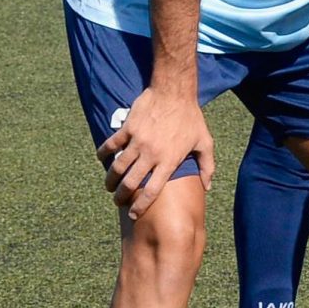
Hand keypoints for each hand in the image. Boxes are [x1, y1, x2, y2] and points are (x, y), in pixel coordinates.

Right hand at [99, 84, 214, 213]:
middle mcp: (151, 154)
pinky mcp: (127, 129)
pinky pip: (110, 145)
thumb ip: (207, 166)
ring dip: (110, 180)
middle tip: (118, 201)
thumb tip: (207, 187)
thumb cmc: (191, 118)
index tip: (134, 215)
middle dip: (121, 196)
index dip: (141, 205)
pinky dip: (103, 154)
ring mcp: (138, 141)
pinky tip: (101, 159)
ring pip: (117, 167)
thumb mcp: (205, 142)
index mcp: (169, 160)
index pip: (152, 190)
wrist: (174, 92)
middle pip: (130, 183)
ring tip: (109, 186)